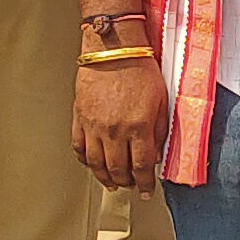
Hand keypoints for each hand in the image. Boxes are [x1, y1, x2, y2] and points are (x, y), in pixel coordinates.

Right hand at [72, 60, 168, 189]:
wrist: (113, 48)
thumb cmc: (140, 69)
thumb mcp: (161, 100)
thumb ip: (159, 130)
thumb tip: (155, 153)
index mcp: (138, 126)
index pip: (141, 166)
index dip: (144, 184)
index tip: (147, 191)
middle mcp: (114, 130)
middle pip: (118, 170)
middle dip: (126, 183)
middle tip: (130, 186)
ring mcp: (94, 126)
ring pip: (96, 164)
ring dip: (104, 177)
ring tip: (111, 182)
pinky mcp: (79, 118)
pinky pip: (79, 147)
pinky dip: (85, 160)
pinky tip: (92, 164)